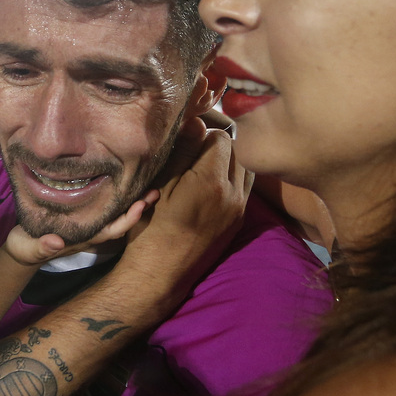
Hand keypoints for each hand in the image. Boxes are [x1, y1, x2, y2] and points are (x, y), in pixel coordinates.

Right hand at [3, 190, 160, 265]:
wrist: (22, 249)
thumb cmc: (26, 248)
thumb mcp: (30, 248)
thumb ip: (43, 246)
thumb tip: (56, 242)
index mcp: (83, 237)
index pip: (111, 230)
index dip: (127, 219)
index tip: (140, 206)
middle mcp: (90, 231)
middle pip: (120, 221)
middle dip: (139, 209)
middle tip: (156, 191)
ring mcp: (87, 224)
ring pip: (115, 214)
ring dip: (133, 203)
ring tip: (150, 186)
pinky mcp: (81, 215)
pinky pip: (105, 207)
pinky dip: (118, 198)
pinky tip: (124, 183)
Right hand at [122, 117, 252, 304]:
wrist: (160, 274)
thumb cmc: (150, 228)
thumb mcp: (160, 186)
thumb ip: (182, 152)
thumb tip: (197, 121)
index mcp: (211, 182)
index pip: (221, 138)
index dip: (202, 134)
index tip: (186, 140)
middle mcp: (233, 195)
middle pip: (237, 151)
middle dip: (218, 146)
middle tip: (194, 151)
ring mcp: (239, 210)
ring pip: (245, 169)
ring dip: (228, 162)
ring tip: (204, 167)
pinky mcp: (238, 222)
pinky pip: (244, 188)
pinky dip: (231, 179)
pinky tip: (209, 186)